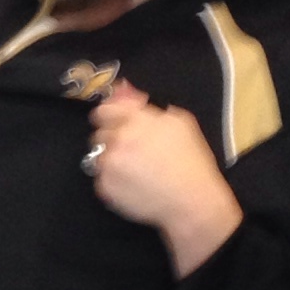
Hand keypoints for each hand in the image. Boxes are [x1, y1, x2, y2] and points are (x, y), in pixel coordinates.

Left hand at [86, 81, 241, 277]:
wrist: (191, 201)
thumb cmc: (191, 162)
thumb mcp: (179, 122)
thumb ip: (144, 104)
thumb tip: (123, 88)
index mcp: (136, 120)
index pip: (104, 110)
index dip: (109, 116)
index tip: (115, 124)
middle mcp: (118, 139)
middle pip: (99, 133)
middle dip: (112, 139)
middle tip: (134, 151)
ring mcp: (109, 164)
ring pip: (98, 156)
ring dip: (112, 160)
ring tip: (136, 170)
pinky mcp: (104, 187)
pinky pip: (100, 178)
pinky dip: (113, 181)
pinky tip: (134, 184)